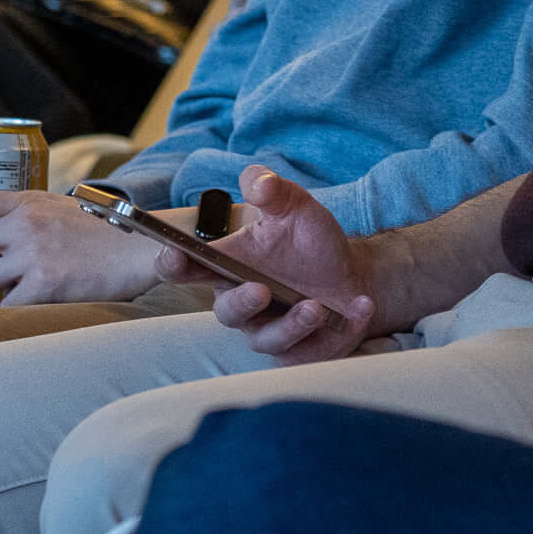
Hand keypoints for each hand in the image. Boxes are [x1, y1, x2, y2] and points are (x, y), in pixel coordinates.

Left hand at [0, 188, 158, 308]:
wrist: (142, 248)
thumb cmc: (103, 233)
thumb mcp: (59, 210)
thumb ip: (24, 217)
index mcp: (27, 201)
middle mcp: (25, 223)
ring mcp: (34, 253)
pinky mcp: (46, 283)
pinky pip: (3, 308)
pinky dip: (1, 316)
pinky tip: (11, 316)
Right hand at [159, 165, 390, 363]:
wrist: (352, 274)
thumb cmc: (311, 242)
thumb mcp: (296, 207)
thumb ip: (274, 190)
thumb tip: (258, 181)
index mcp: (230, 267)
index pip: (188, 268)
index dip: (173, 262)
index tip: (173, 252)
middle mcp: (243, 303)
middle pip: (226, 313)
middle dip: (241, 303)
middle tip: (260, 290)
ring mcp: (270, 331)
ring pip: (268, 339)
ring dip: (291, 325)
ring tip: (316, 307)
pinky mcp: (300, 351)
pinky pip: (312, 350)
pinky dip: (337, 332)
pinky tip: (359, 308)